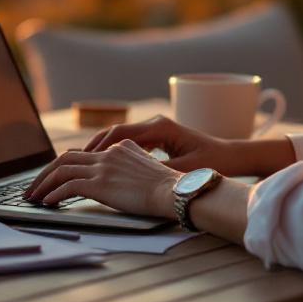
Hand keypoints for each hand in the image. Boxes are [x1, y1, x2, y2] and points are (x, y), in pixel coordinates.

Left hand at [23, 139, 180, 217]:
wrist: (176, 191)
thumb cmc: (169, 188)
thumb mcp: (148, 170)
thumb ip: (131, 168)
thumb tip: (120, 181)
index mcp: (119, 148)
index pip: (83, 153)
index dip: (65, 165)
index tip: (53, 177)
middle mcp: (108, 154)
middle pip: (66, 157)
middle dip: (45, 173)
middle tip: (34, 187)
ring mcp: (103, 167)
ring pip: (61, 169)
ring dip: (43, 184)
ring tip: (33, 196)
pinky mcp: (100, 183)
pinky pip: (68, 186)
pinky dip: (53, 194)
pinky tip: (47, 203)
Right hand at [82, 115, 239, 172]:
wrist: (230, 156)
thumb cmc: (211, 163)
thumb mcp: (184, 169)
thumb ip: (158, 171)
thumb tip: (133, 177)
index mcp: (160, 127)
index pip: (121, 133)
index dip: (100, 147)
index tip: (84, 160)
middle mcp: (155, 124)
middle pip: (115, 131)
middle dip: (93, 147)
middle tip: (72, 161)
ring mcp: (155, 129)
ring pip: (119, 136)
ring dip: (100, 149)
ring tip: (81, 163)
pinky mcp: (157, 137)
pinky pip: (128, 142)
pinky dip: (113, 151)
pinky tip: (102, 164)